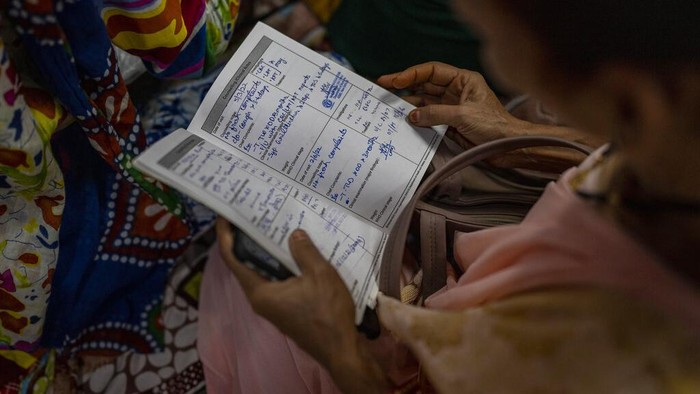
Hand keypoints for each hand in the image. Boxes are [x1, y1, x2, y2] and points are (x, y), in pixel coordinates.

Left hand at [215, 218, 387, 391]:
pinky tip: (293, 252)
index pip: (232, 259)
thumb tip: (293, 234)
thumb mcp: (320, 275)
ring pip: (262, 273)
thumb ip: (304, 251)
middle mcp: (260, 300)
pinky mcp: (285, 310)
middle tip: (253, 215)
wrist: (341, 350)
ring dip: (265, 252)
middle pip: (245, 265)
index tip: (226, 216)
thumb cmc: (327, 313)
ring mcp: (272, 307)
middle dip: (247, 240)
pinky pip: (275, 281)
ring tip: (272, 227)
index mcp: (260, 292)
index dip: (226, 237)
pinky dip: (278, 264)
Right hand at [377, 62, 527, 147]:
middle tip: (383, 90)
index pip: (432, 71)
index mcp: (463, 80)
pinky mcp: (449, 124)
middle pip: (425, 86)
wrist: (509, 147)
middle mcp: (455, 91)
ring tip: (389, 107)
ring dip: (408, 105)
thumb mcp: (463, 116)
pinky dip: (417, 120)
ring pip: (424, 103)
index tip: (393, 80)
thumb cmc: (495, 126)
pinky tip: (404, 121)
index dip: (411, 74)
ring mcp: (451, 108)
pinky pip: (428, 119)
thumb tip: (412, 115)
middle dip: (404, 87)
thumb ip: (436, 114)